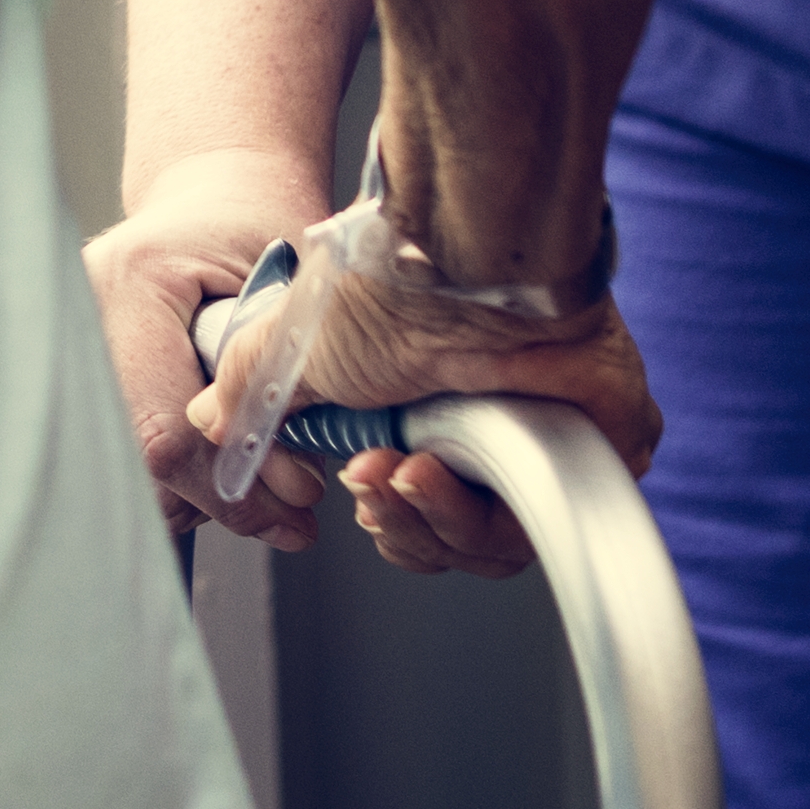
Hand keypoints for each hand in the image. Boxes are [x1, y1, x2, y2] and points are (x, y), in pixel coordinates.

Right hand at [85, 151, 349, 547]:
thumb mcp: (296, 288)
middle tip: (286, 507)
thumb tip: (291, 486)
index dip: (229, 485)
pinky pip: (121, 453)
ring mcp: (71, 340)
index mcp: (134, 281)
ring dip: (197, 493)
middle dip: (218, 497)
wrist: (218, 190)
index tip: (291, 508)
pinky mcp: (77, 367)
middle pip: (137, 461)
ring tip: (255, 468)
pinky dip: (174, 478)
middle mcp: (82, 313)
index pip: (161, 430)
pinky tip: (213, 462)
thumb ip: (287, 381)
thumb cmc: (264, 222)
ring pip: (127, 471)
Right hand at [186, 239, 662, 586]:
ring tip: (400, 473)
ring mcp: (545, 440)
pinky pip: (538, 530)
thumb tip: (211, 421)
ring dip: (429, 521)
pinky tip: (437, 474)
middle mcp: (491, 426)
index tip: (347, 485)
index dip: (380, 512)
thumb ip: (256, 388)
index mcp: (432, 407)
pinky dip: (479, 517)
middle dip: (397, 521)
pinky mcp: (598, 452)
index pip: (411, 503)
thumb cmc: (393, 288)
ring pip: (487, 544)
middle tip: (368, 480)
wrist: (464, 264)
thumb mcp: (296, 345)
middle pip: (446, 537)